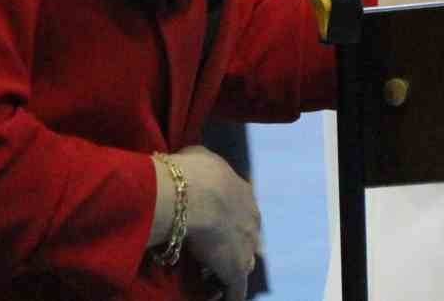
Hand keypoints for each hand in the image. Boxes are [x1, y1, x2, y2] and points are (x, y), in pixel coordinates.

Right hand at [175, 146, 260, 300]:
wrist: (195, 195)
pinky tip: (218, 297)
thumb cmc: (193, 173)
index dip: (227, 221)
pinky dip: (229, 295)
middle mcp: (252, 220)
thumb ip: (201, 163)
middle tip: (211, 253)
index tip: (212, 228)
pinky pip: (236, 290)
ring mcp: (246, 246)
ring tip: (209, 277)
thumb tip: (191, 162)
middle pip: (247, 237)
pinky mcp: (235, 270)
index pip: (241, 211)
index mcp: (244, 194)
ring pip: (244, 262)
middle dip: (233, 245)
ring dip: (229, 269)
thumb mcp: (199, 156)